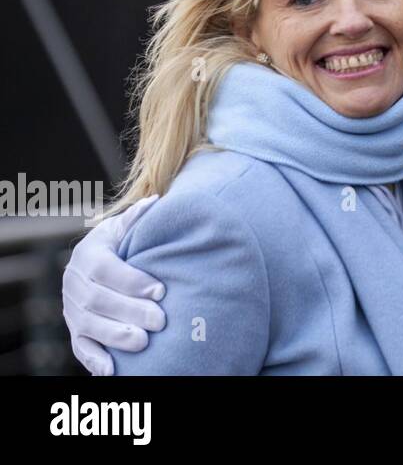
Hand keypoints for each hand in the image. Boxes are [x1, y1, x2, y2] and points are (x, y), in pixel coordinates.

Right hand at [62, 195, 167, 374]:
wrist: (97, 262)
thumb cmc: (123, 243)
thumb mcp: (126, 228)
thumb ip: (138, 220)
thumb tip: (155, 203)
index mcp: (88, 254)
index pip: (106, 269)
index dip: (132, 281)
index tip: (161, 290)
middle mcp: (74, 282)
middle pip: (98, 300)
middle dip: (130, 311)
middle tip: (160, 320)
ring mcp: (72, 309)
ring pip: (89, 325)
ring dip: (115, 335)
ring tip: (144, 342)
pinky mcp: (74, 331)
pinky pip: (80, 347)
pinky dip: (94, 359)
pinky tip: (112, 369)